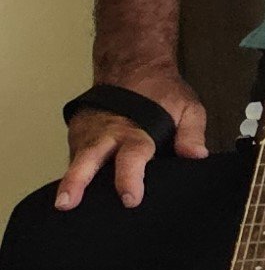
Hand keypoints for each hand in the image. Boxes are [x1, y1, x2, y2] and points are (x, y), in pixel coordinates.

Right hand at [49, 73, 207, 210]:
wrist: (134, 65)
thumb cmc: (163, 91)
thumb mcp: (188, 108)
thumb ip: (191, 133)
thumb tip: (196, 156)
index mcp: (136, 130)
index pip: (132, 157)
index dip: (130, 179)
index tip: (130, 199)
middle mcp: (108, 132)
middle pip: (89, 158)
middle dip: (77, 181)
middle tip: (68, 203)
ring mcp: (90, 132)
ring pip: (76, 158)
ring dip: (69, 180)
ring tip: (63, 204)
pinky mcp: (79, 132)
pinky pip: (75, 156)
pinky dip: (74, 172)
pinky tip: (75, 192)